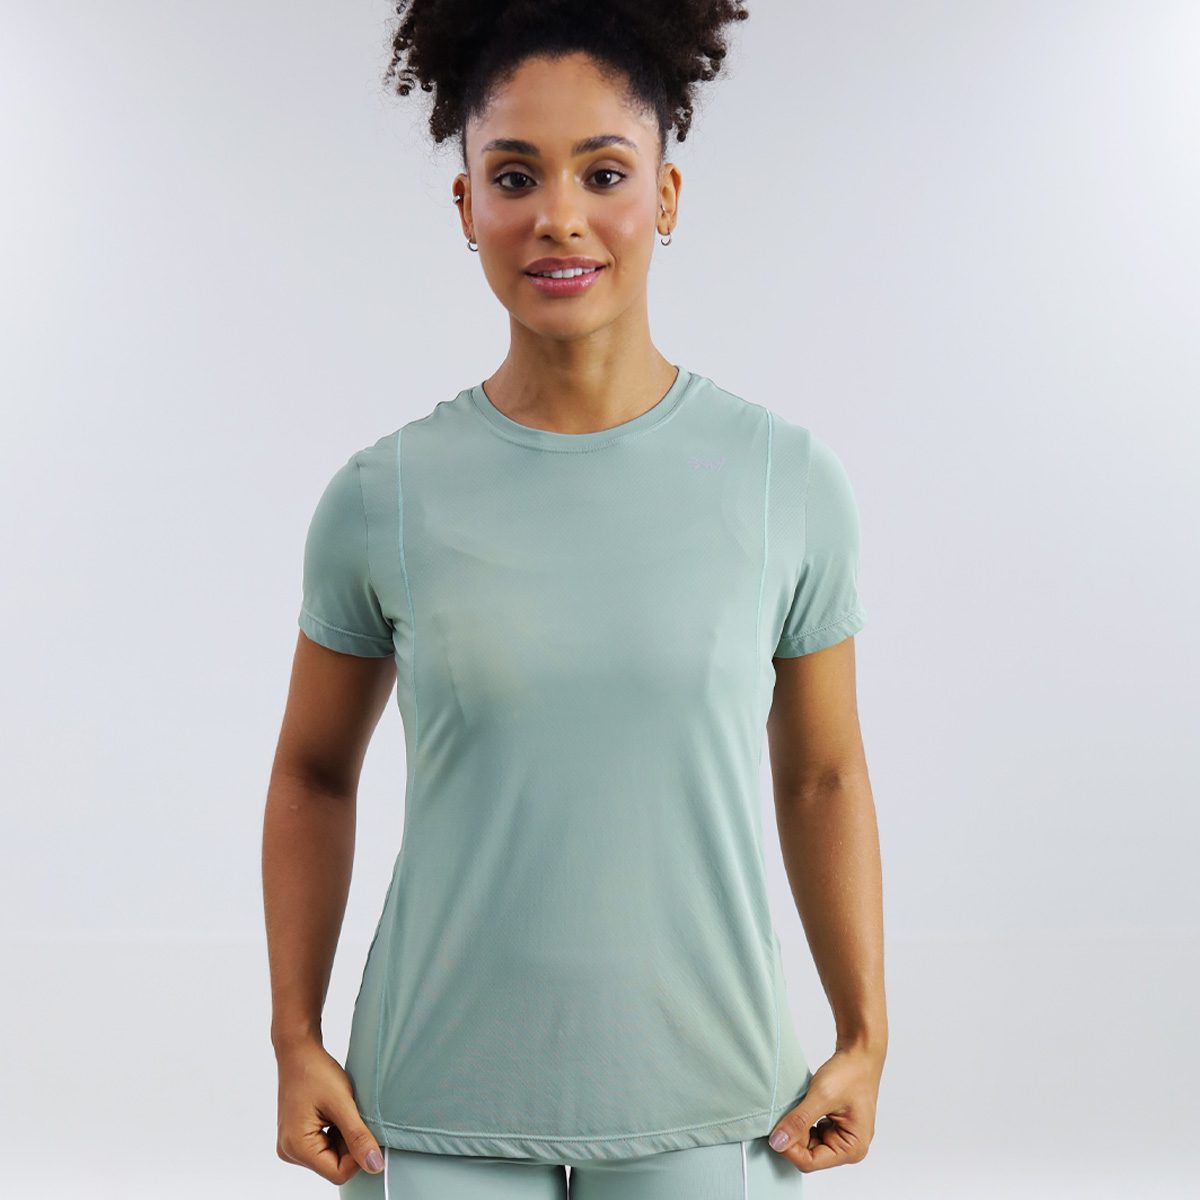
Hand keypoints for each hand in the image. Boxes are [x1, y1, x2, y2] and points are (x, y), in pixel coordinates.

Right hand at [275, 1038, 385, 1183]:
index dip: (358, 1157)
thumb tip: (376, 1166)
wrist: (298, 1051)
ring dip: (343, 1137)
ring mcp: (292, 1145)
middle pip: (333, 1166)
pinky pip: (323, 1146)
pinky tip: (335, 1112)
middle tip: (354, 1115)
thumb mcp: (342, 1103)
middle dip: (350, 1145)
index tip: (367, 1130)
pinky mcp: (297, 1137)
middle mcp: (290, 1152)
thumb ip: (358, 1137)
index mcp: (297, 1147)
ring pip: (330, 1156)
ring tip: (342, 1111)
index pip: (337, 1173)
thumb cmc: (316, 1072)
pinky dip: (335, 1133)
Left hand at [766, 1042, 884, 1171]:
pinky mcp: (835, 1127)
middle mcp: (849, 1148)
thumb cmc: (850, 1073)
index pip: (811, 1162)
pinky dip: (803, 1122)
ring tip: (797, 1107)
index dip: (790, 1149)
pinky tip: (803, 1107)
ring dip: (798, 1128)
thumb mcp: (821, 1096)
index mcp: (852, 1148)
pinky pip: (812, 1132)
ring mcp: (842, 1137)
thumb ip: (799, 1121)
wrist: (860, 1053)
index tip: (775, 1131)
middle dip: (794, 1136)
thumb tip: (778, 1142)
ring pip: (808, 1143)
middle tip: (784, 1114)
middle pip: (809, 1154)